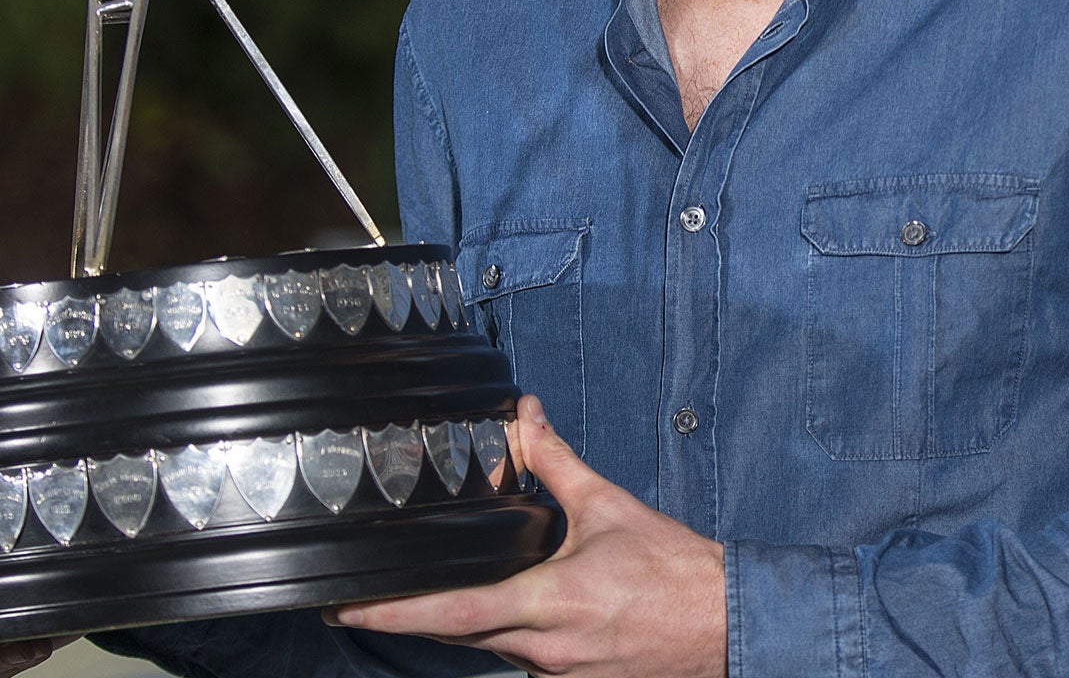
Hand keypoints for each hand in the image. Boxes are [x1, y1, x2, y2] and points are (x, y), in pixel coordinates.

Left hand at [330, 394, 726, 676]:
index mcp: (549, 603)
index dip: (391, 612)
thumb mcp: (608, 506)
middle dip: (410, 617)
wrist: (724, 624)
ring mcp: (557, 675)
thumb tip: (526, 417)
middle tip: (363, 600)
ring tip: (451, 588)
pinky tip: (519, 608)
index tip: (344, 607)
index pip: (450, 614)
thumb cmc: (672, 570)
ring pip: (487, 647)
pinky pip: (522, 658)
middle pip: (455, 636)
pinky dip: (508, 631)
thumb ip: (557, 462)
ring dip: (467, 620)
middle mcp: (543, 649)